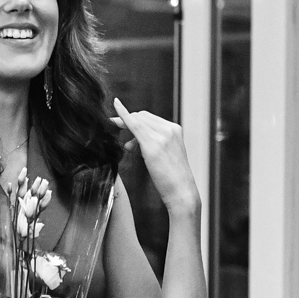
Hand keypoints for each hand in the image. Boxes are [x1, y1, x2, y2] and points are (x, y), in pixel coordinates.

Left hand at [112, 97, 200, 215]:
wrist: (182, 192)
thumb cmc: (172, 179)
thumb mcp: (164, 156)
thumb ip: (151, 144)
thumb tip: (132, 142)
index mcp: (175, 129)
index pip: (149, 118)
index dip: (134, 121)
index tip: (121, 124)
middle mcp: (169, 129)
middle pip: (142, 116)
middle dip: (128, 123)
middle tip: (122, 137)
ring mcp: (162, 135)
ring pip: (137, 120)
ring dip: (126, 128)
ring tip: (130, 149)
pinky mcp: (153, 145)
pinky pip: (134, 124)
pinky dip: (123, 114)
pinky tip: (115, 105)